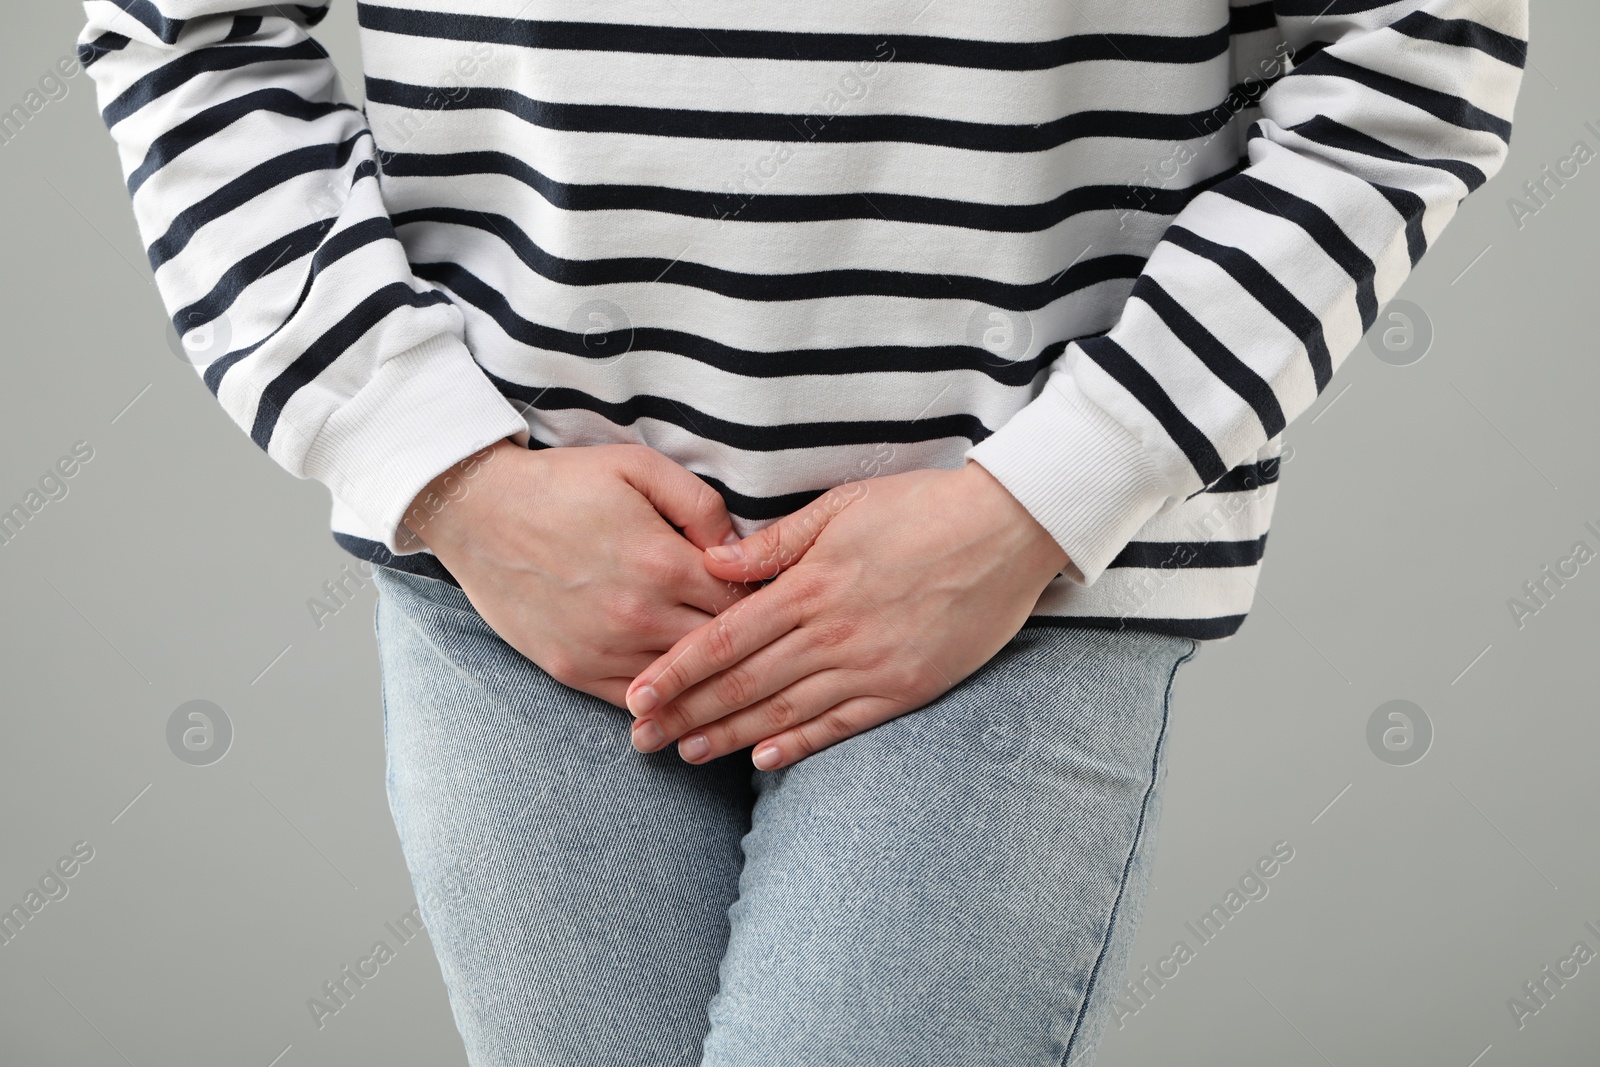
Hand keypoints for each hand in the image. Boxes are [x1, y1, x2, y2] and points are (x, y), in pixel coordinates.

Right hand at [408, 438, 753, 706]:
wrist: (478, 512)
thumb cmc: (564, 484)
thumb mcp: (641, 469)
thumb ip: (702, 506)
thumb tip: (741, 551)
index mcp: (663, 564)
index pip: (744, 606)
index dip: (765, 607)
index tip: (774, 606)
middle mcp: (637, 616)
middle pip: (720, 654)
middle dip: (745, 651)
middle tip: (764, 648)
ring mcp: (603, 650)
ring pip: (682, 688)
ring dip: (709, 685)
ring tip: (735, 680)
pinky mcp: (573, 671)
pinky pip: (636, 703)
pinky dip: (663, 703)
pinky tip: (683, 699)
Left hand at [622, 460, 1069, 767]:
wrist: (1008, 531)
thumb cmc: (922, 508)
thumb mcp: (842, 506)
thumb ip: (775, 543)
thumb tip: (713, 563)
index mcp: (809, 585)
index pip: (724, 638)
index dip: (676, 670)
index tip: (638, 694)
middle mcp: (831, 633)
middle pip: (742, 683)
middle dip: (686, 714)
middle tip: (641, 738)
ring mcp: (868, 666)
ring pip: (783, 712)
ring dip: (728, 736)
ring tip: (685, 754)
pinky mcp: (904, 688)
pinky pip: (841, 725)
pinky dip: (798, 746)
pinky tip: (763, 760)